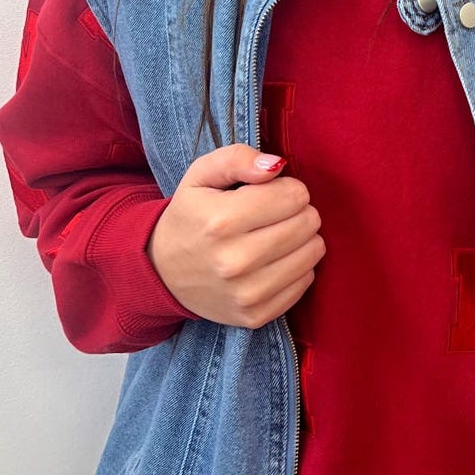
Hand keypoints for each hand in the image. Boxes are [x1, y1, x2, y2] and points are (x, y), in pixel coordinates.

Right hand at [146, 143, 324, 327]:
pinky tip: (274, 262)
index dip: (288, 188)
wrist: (162, 272)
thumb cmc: (190, 216)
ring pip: (312, 253)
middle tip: (275, 215)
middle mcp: (235, 261)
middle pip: (307, 223)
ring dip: (302, 239)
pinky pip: (304, 283)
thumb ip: (237, 158)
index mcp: (221, 220)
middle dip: (298, 212)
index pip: (294, 195)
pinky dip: (296, 268)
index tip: (272, 193)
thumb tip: (276, 165)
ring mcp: (246, 294)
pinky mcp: (256, 316)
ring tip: (277, 236)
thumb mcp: (200, 175)